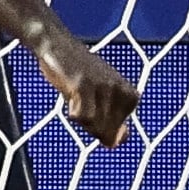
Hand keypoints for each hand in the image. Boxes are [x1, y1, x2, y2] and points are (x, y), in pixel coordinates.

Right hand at [36, 32, 138, 147]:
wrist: (58, 46)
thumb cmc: (80, 75)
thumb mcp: (103, 99)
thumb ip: (113, 122)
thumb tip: (117, 143)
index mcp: (130, 96)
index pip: (117, 134)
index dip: (100, 127)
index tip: (94, 105)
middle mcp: (120, 91)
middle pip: (105, 132)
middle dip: (90, 125)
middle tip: (82, 101)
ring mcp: (104, 87)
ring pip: (93, 125)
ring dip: (80, 117)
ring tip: (76, 97)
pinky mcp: (85, 85)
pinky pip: (81, 116)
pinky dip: (72, 112)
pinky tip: (70, 94)